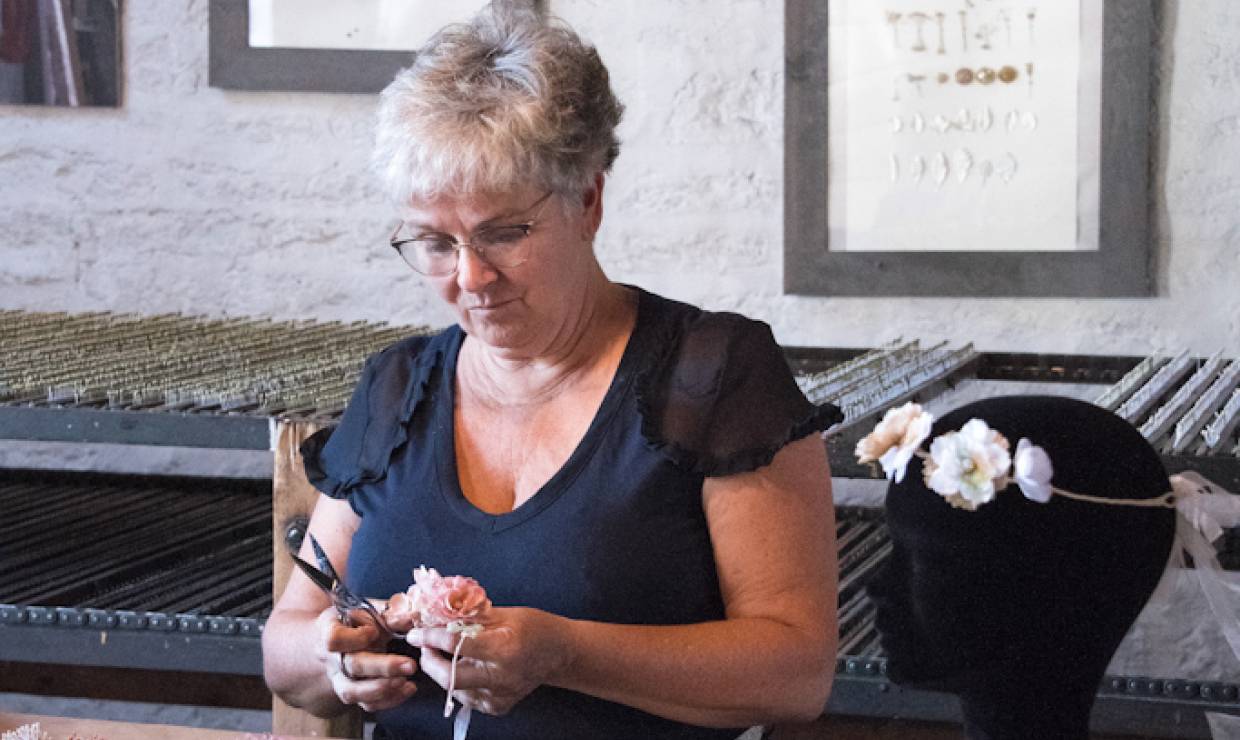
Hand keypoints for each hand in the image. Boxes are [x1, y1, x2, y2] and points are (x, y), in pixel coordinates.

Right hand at [317, 606, 417, 712]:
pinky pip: (367, 704)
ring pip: (353, 692)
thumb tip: (413, 616)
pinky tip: (408, 688)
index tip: (374, 632)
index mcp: (330, 631)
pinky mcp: (353, 693)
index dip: (355, 638)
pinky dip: (389, 699)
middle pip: (352, 666)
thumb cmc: (357, 622)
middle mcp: (333, 658)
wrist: (341, 638)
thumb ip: (390, 614)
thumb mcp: (369, 611)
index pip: (334, 639)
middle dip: (384, 667)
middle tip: (410, 665)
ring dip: (383, 689)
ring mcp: (340, 678)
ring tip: (407, 681)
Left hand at [407, 606, 568, 715]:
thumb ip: (470, 618)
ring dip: (443, 672)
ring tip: (444, 654)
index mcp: (504, 648)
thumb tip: (438, 615)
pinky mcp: (498, 706)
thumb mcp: (504, 614)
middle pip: (450, 677)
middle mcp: (502, 677)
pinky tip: (465, 668)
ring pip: (455, 690)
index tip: (416, 633)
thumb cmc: (535, 627)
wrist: (560, 653)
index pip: (457, 645)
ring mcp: (500, 695)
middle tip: (425, 646)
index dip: (431, 638)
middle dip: (431, 661)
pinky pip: (467, 698)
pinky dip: (459, 682)